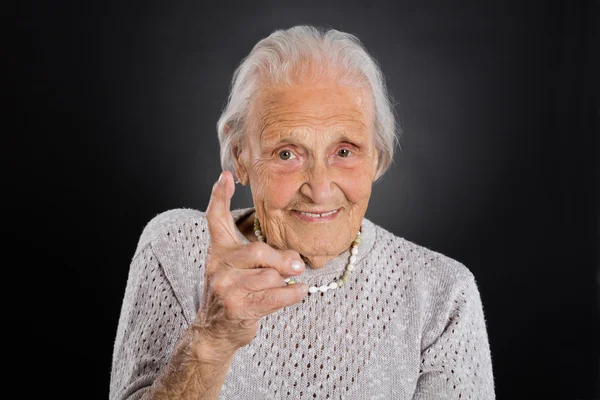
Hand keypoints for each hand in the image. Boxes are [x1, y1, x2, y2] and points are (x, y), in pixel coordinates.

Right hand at [193, 171, 307, 354]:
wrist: (215, 331)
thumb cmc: (234, 293)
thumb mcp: (236, 267)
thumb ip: (259, 254)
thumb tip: (295, 259)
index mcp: (218, 250)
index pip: (215, 219)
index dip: (219, 197)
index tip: (225, 177)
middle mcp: (217, 266)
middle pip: (258, 252)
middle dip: (282, 260)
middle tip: (297, 265)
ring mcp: (225, 288)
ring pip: (269, 276)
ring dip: (284, 282)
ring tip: (285, 285)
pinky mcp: (237, 308)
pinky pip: (275, 296)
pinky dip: (292, 294)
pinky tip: (299, 292)